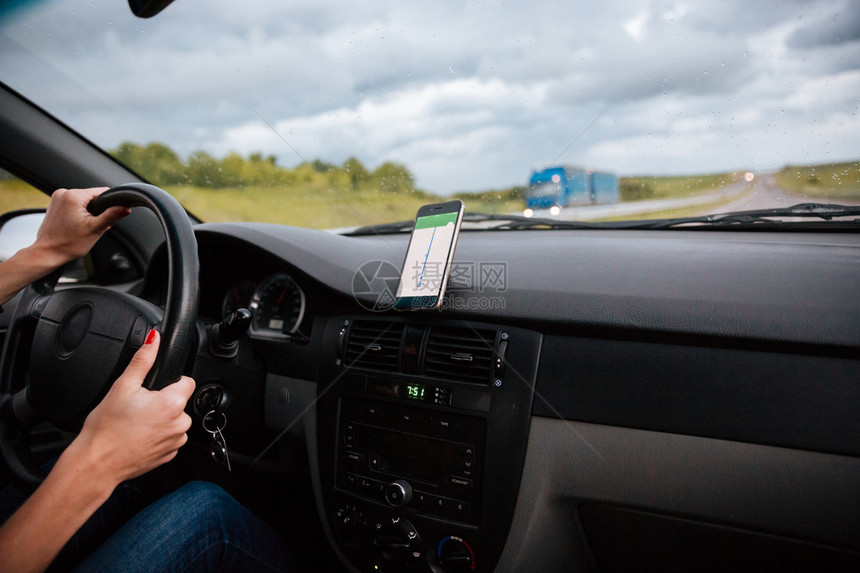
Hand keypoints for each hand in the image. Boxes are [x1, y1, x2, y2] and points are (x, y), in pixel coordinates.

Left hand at [32, 187, 130, 267]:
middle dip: (97, 211)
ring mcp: (57, 197)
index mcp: (73, 196)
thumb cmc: (68, 244)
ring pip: (83, 201)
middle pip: (92, 197)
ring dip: (88, 212)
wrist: (48, 253)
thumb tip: (125, 208)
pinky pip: (74, 204)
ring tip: (81, 226)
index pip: (101, 192)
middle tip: (92, 226)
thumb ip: (112, 216)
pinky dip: (78, 213)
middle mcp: (63, 193)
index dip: (109, 205)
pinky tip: (75, 225)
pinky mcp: (54, 203)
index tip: (105, 218)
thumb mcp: (95, 229)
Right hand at [74, 330, 194, 485]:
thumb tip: (153, 340)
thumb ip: (143, 360)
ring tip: (135, 423)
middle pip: (179, 402)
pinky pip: (169, 437)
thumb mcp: (123, 386)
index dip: (170, 381)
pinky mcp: (169, 455)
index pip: (187, 381)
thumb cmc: (106, 429)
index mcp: (173, 404)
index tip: (154, 387)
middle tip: (138, 407)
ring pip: (174, 420)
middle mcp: (180, 424)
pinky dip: (157, 435)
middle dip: (162, 401)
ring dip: (160, 419)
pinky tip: (138, 436)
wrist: (96, 463)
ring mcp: (176, 442)